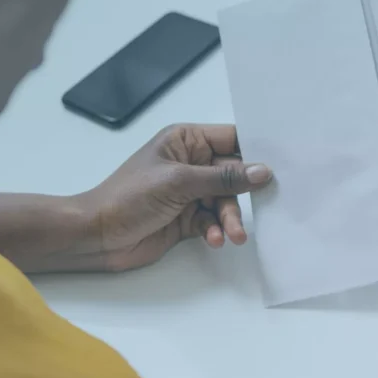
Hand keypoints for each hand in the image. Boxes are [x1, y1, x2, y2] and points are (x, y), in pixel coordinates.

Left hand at [73, 124, 271, 271]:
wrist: (96, 236)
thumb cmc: (129, 197)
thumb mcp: (179, 182)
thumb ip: (223, 178)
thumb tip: (263, 171)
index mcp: (185, 140)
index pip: (231, 139)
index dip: (255, 150)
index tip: (282, 163)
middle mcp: (190, 163)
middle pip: (234, 174)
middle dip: (243, 194)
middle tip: (260, 210)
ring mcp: (188, 192)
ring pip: (225, 201)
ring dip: (230, 218)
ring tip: (232, 235)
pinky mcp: (187, 218)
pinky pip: (213, 221)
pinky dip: (215, 230)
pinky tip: (212, 239)